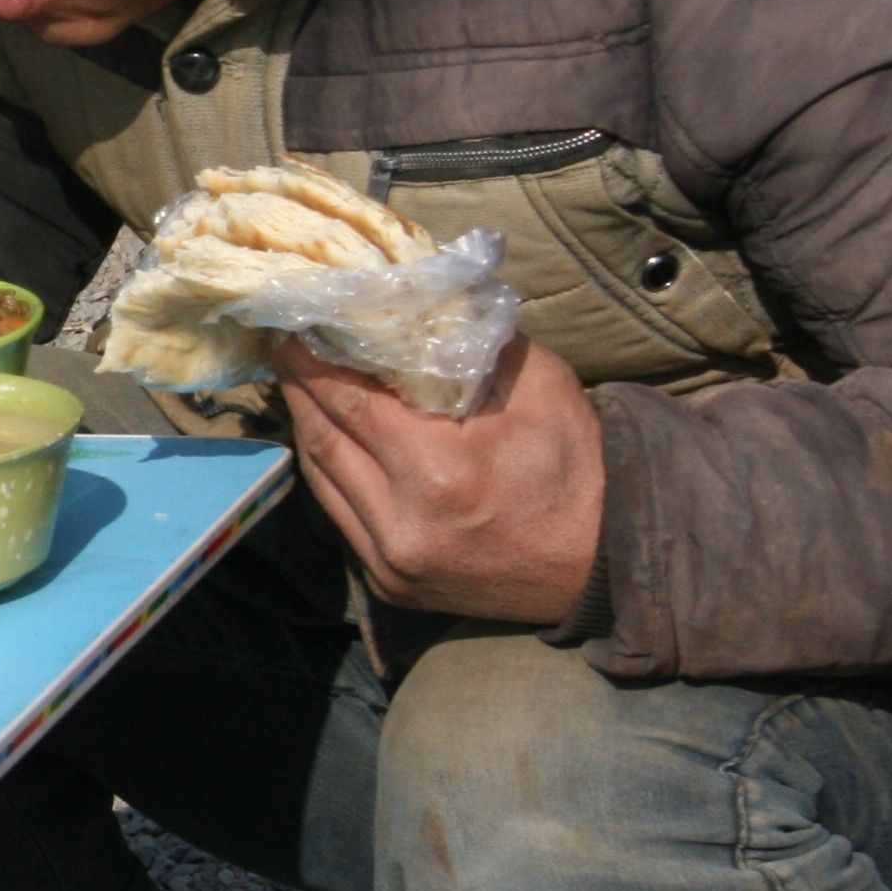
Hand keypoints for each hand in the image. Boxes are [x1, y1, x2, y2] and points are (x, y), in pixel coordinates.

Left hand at [274, 337, 605, 623]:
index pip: (349, 401)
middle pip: (322, 440)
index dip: (312, 361)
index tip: (291, 325)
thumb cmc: (576, 465)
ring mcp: (391, 563)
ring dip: (306, 427)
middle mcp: (402, 524)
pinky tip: (328, 437)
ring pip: (321, 481)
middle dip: (300, 388)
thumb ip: (469, 342)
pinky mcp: (390, 585)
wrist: (605, 561)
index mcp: (439, 472)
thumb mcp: (538, 384)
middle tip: (286, 346)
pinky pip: (338, 516)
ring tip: (300, 384)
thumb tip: (407, 305)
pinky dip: (328, 471)